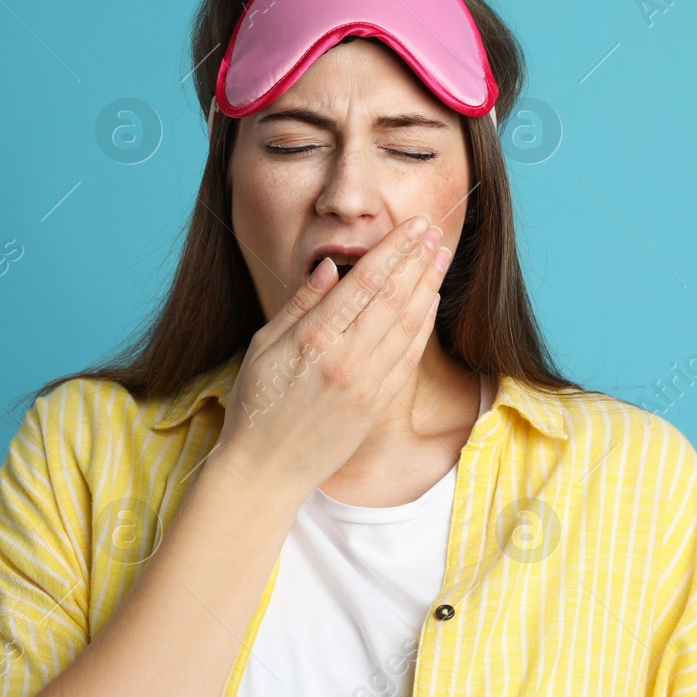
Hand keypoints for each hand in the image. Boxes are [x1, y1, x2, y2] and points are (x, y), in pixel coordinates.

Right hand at [211, 214, 450, 497]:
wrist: (266, 470)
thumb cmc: (255, 405)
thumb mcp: (263, 346)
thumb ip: (300, 305)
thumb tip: (328, 265)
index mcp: (314, 339)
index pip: (365, 282)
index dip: (394, 249)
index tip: (413, 226)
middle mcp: (346, 360)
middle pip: (393, 297)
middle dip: (417, 259)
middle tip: (435, 230)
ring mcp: (366, 384)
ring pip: (408, 324)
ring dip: (428, 285)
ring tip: (441, 256)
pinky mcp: (377, 405)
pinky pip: (408, 357)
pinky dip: (423, 326)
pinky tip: (432, 302)